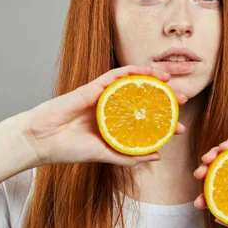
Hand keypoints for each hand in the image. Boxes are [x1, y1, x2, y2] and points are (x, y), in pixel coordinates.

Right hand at [17, 65, 186, 166]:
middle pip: (143, 100)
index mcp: (114, 126)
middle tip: (184, 100)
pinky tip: (149, 71)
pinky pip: (116, 74)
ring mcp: (103, 96)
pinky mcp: (93, 86)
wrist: (42, 141)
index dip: (164, 123)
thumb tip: (156, 157)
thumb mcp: (103, 155)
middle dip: (165, 99)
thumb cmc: (68, 150)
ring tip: (172, 80)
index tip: (181, 128)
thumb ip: (128, 156)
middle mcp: (112, 109)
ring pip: (133, 84)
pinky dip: (133, 71)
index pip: (145, 122)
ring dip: (153, 80)